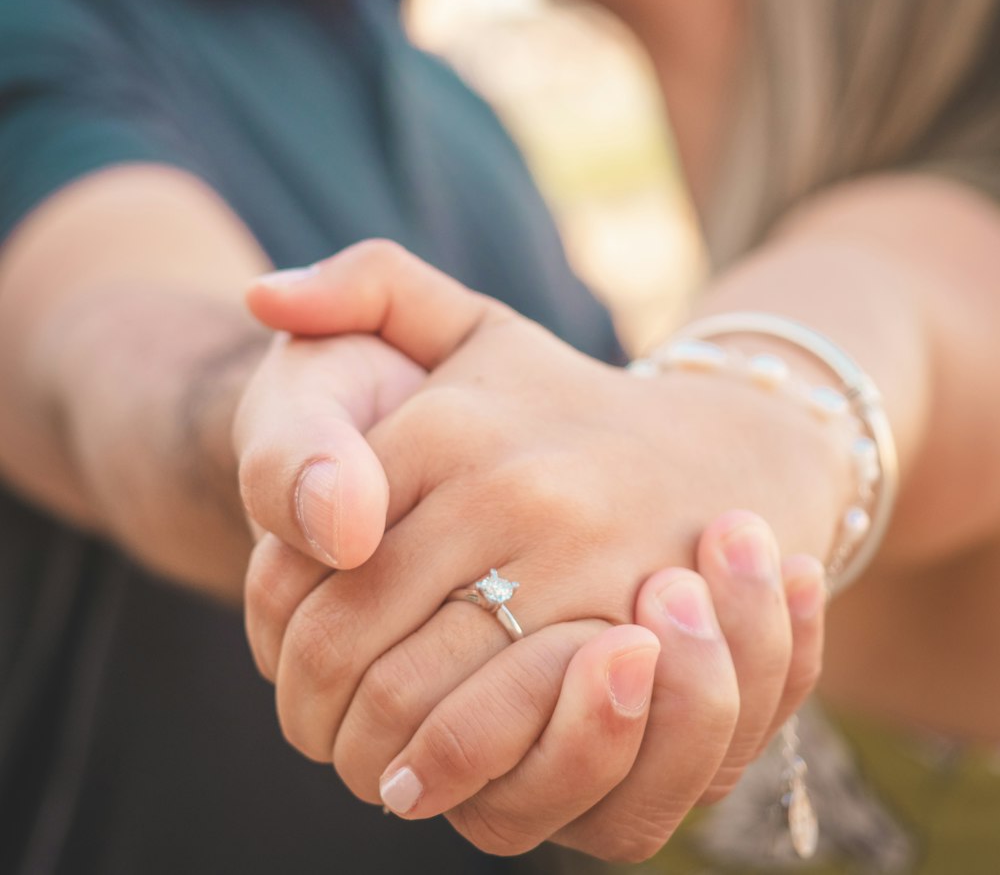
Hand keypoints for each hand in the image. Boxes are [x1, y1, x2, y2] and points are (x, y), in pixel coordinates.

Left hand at [236, 242, 835, 859]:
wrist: (732, 450)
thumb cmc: (564, 401)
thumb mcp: (476, 324)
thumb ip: (368, 283)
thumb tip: (261, 296)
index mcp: (453, 419)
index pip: (305, 546)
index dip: (270, 617)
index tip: (279, 645)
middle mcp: (511, 484)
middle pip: (347, 632)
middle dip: (305, 701)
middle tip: (305, 726)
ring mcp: (575, 563)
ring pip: (411, 694)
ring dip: (359, 747)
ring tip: (353, 757)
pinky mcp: (628, 636)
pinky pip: (499, 730)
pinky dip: (441, 770)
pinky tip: (420, 776)